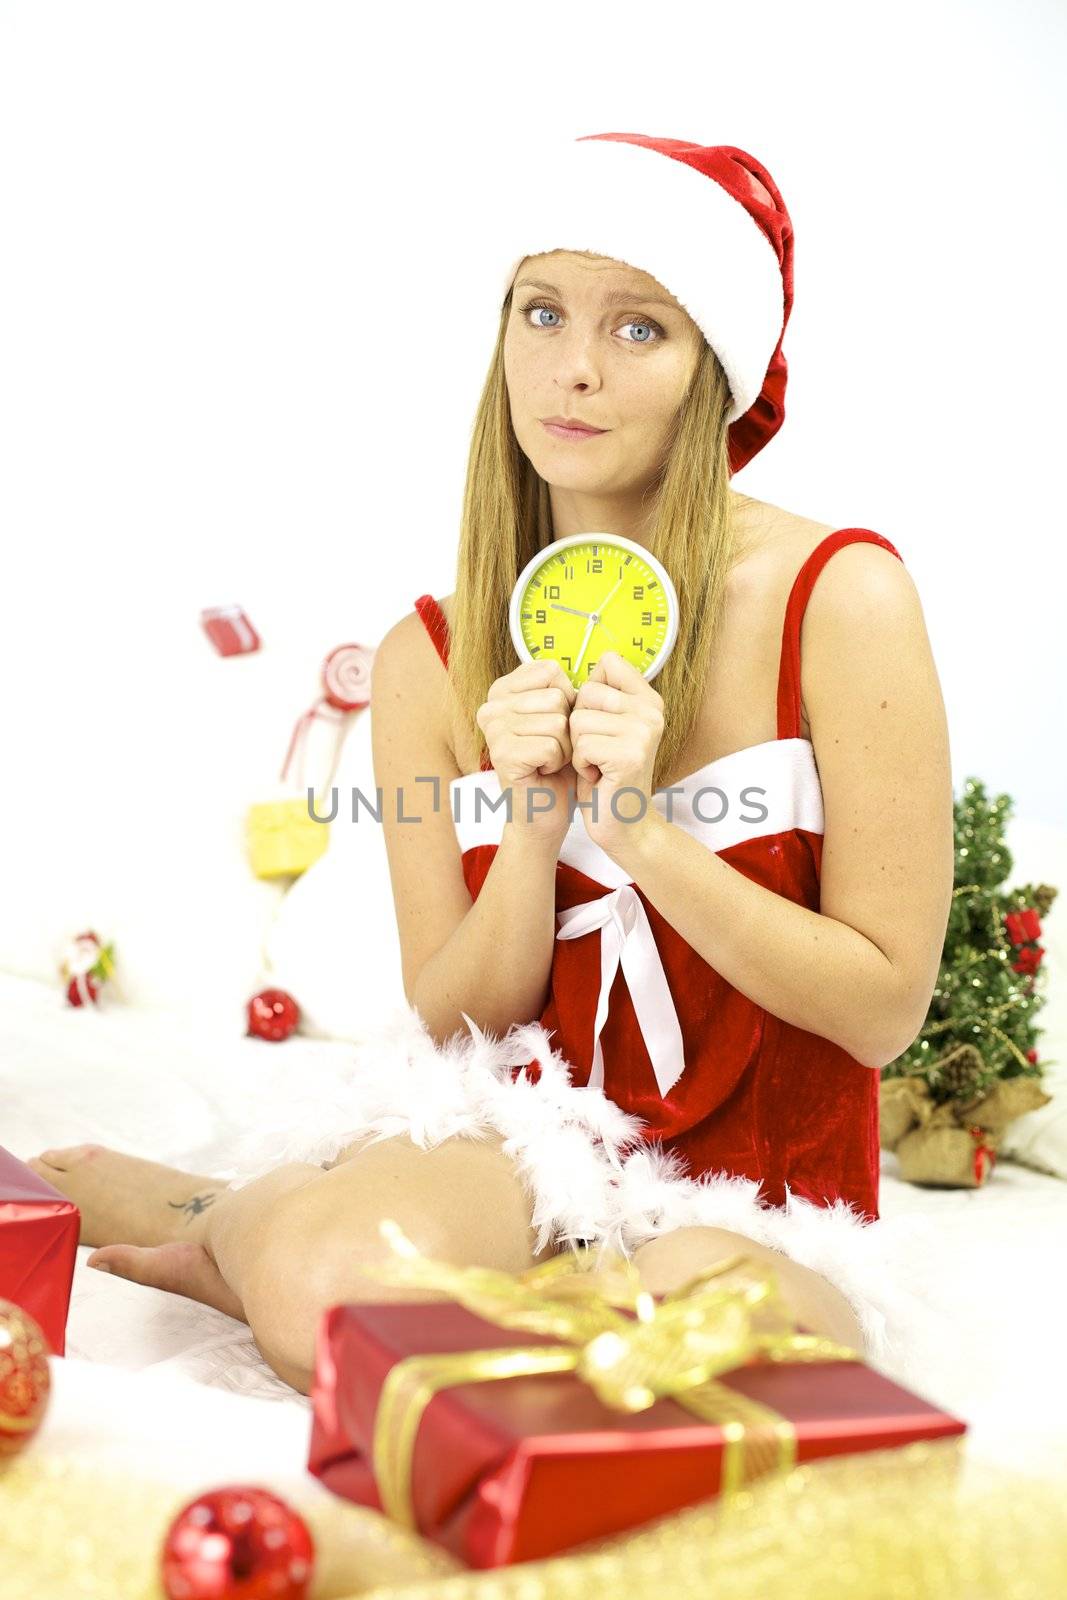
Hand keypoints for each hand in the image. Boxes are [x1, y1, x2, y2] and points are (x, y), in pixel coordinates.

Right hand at [476, 660, 578, 848]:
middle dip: (567, 727)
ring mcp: (493, 730)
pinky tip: (543, 771)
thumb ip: (572, 686)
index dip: (568, 700)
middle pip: (556, 697)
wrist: (546, 809)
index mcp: (503, 689)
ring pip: (557, 721)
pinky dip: (558, 762)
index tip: (555, 725)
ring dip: (565, 747)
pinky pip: (552, 745)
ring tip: (549, 760)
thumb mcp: (566, 716)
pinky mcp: (502, 754)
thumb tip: (608, 660)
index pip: (551, 671)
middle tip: (552, 749)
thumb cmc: (558, 762)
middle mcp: (491, 705)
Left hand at [569, 652, 664, 857]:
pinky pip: (582, 745)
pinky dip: (580, 764)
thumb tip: (590, 663)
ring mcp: (644, 732)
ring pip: (579, 720)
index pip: (607, 663)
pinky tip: (598, 776)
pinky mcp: (630, 755)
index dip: (589, 693)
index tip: (600, 722)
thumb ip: (603, 694)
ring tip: (597, 763)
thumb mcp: (606, 726)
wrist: (624, 823)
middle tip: (597, 750)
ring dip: (578, 747)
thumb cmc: (606, 773)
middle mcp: (652, 711)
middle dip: (579, 725)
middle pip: (586, 692)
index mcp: (649, 699)